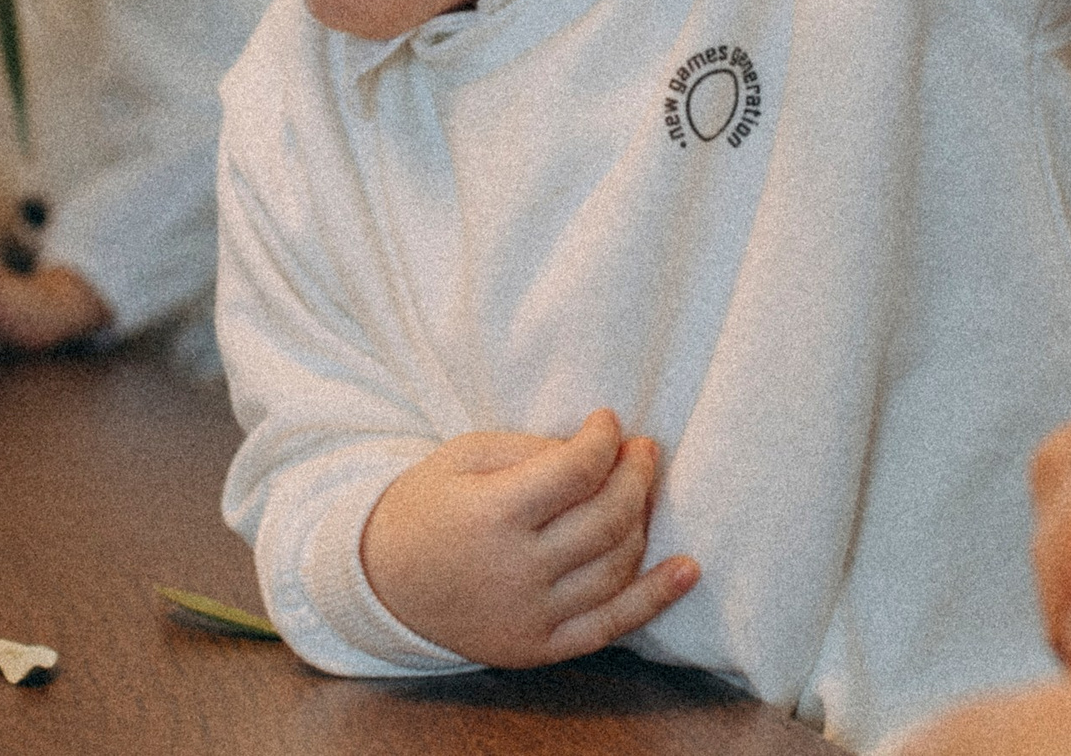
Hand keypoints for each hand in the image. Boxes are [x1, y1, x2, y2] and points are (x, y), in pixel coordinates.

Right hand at [360, 408, 700, 667]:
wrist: (383, 584)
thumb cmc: (427, 507)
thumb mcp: (465, 456)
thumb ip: (534, 450)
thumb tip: (602, 448)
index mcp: (491, 514)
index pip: (576, 470)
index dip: (604, 440)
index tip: (609, 422)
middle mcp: (514, 570)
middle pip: (606, 518)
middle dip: (636, 475)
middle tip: (643, 450)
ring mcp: (529, 615)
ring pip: (615, 567)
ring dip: (642, 522)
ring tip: (640, 493)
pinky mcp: (539, 648)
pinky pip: (612, 625)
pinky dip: (655, 597)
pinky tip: (687, 569)